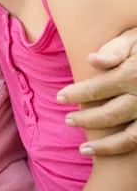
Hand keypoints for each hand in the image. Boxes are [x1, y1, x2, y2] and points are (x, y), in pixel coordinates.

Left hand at [57, 29, 136, 155]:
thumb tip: (92, 60)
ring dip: (103, 146)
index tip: (60, 97)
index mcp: (132, 74)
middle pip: (109, 115)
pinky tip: (105, 152)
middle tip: (68, 120)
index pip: (97, 89)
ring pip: (127, 137)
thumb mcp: (132, 39)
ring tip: (84, 148)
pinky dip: (120, 149)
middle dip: (85, 120)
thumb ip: (113, 50)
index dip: (75, 95)